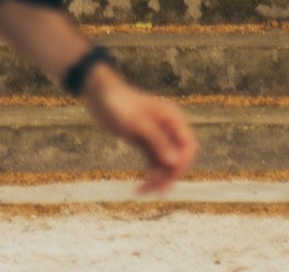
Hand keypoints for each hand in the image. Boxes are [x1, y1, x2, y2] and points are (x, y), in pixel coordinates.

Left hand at [82, 64, 198, 193]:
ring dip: (157, 179)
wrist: (99, 96)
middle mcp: (168, 128)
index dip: (183, 162)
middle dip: (168, 175)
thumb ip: (157, 141)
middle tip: (155, 190)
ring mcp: (157, 136)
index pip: (188, 145)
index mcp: (172, 118)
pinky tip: (139, 189)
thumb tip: (175, 163)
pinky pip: (153, 164)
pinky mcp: (145, 143)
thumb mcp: (138, 123)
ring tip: (141, 192)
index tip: (170, 175)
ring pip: (165, 164)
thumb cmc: (119, 104)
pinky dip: (149, 176)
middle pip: (177, 158)